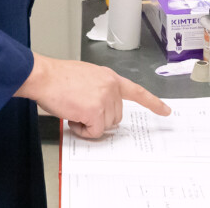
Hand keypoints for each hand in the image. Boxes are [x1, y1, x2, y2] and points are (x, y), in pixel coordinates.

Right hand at [14, 53, 170, 138]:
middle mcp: (110, 87)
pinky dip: (83, 131)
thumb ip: (98, 89)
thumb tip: (98, 107)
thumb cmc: (57, 77)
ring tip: (73, 110)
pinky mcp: (95, 111)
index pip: (137, 91)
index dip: (152, 103)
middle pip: (116, 116)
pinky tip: (72, 118)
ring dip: (89, 124)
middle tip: (80, 109)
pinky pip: (94, 132)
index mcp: (109, 77)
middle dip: (99, 118)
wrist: (44, 76)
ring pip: (105, 125)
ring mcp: (104, 99)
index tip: (166, 111)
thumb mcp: (85, 77)